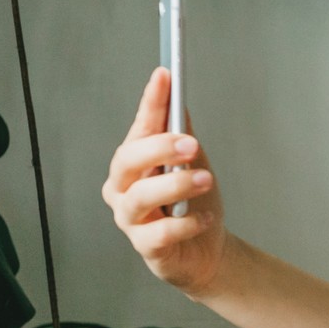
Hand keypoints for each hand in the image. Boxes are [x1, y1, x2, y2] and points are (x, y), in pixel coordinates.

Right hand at [101, 67, 227, 296]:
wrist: (206, 252)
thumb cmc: (192, 204)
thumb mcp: (192, 164)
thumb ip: (181, 134)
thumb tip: (177, 98)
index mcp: (133, 163)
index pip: (139, 127)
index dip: (151, 101)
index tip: (165, 75)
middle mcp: (123, 188)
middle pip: (128, 161)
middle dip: (159, 148)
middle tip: (191, 144)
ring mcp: (131, 219)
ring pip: (141, 196)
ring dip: (176, 184)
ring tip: (205, 179)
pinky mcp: (146, 247)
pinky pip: (161, 233)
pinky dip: (185, 223)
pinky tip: (204, 217)